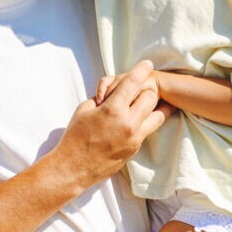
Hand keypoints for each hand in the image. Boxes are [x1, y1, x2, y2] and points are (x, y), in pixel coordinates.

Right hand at [51, 60, 173, 189]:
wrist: (73, 168)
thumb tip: (113, 93)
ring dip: (153, 106)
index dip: (141, 70)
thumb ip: (102, 98)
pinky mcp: (135, 149)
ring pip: (158, 115)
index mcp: (112, 110)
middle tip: (142, 86)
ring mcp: (134, 138)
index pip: (133, 83)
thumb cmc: (75, 136)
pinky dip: (147, 121)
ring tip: (151, 102)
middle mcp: (128, 123)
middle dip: (147, 88)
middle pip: (150, 97)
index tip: (147, 64)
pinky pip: (149, 130)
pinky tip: (142, 118)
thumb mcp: (84, 109)